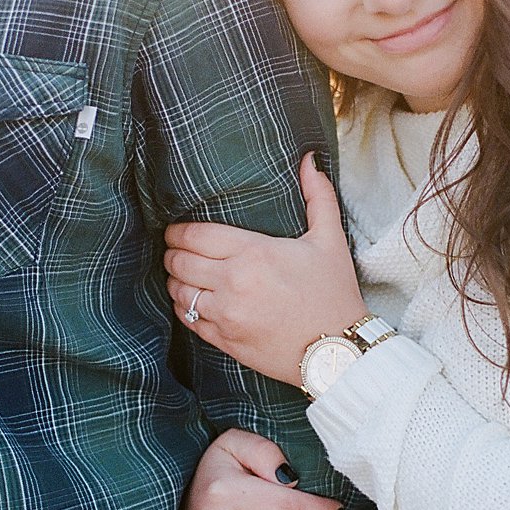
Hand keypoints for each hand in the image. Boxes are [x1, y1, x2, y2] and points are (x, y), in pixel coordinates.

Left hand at [165, 153, 368, 384]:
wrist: (337, 350)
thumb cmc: (334, 292)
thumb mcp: (330, 240)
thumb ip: (318, 196)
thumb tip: (309, 160)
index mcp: (254, 254)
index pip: (195, 235)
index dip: (179, 230)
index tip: (177, 229)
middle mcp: (233, 283)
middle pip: (179, 262)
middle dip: (173, 252)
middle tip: (176, 248)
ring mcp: (225, 314)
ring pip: (178, 291)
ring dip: (176, 280)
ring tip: (183, 273)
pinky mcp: (223, 340)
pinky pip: (187, 319)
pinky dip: (184, 307)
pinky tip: (193, 300)